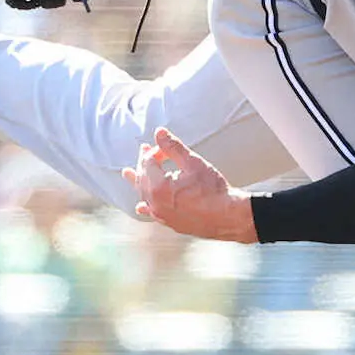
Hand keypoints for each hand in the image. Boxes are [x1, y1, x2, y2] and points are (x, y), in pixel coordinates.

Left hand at [122, 128, 257, 242]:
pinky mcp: (169, 222)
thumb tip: (159, 132)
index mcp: (158, 186)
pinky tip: (141, 206)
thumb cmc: (212, 189)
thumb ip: (173, 147)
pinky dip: (145, 205)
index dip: (156, 150)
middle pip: (142, 178)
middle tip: (144, 150)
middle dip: (143, 162)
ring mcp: (161, 214)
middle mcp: (155, 202)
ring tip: (127, 173)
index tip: (167, 146)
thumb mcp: (193, 162)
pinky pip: (151, 212)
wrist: (227, 216)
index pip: (149, 162)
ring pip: (143, 195)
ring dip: (138, 181)